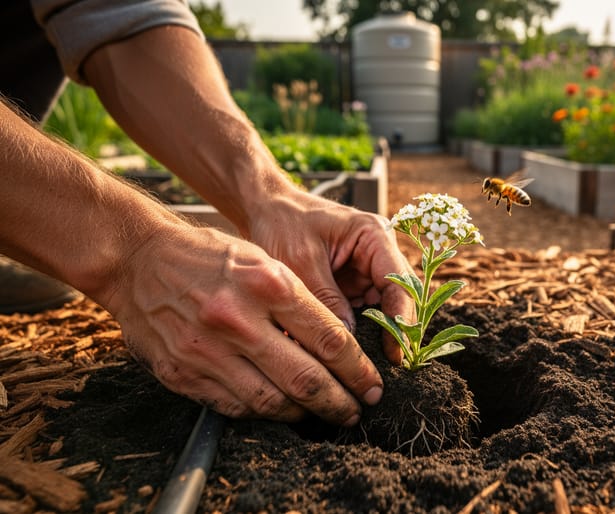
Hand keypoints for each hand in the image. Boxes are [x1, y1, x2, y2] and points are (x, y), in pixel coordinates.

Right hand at [102, 224, 383, 423]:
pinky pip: (235, 406)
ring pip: (272, 402)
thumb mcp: (262, 260)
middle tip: (356, 410)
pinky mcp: (183, 372)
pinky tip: (280, 409)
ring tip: (322, 414)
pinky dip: (264, 412)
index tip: (371, 384)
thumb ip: (299, 302)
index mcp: (268, 284)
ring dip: (305, 414)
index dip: (358, 370)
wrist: (137, 259)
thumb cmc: (207, 256)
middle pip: (307, 379)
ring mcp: (208, 350)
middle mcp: (239, 320)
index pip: (330, 340)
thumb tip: (339, 345)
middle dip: (340, 402)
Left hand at [246, 188, 415, 364]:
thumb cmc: (282, 224)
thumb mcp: (301, 263)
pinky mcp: (352, 283)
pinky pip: (364, 311)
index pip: (400, 282)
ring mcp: (367, 268)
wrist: (264, 210)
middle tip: (388, 366)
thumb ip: (326, 300)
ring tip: (370, 366)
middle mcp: (379, 252)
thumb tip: (347, 341)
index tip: (396, 352)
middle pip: (398, 298)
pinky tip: (351, 354)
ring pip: (383, 309)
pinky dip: (359, 331)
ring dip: (378, 334)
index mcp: (374, 236)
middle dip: (394, 331)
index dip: (402, 319)